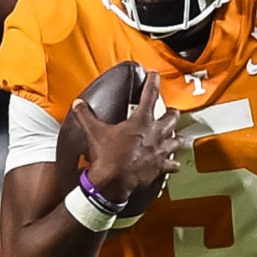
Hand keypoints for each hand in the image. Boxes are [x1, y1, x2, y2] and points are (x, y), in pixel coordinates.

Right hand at [73, 75, 179, 212]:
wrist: (113, 182)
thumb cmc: (107, 156)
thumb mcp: (95, 132)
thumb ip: (87, 116)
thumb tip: (78, 104)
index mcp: (141, 121)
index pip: (150, 95)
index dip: (153, 82)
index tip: (155, 74)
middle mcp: (155, 134)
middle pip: (172, 118)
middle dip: (172, 113)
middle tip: (170, 111)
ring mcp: (160, 151)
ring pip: (177, 141)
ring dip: (177, 138)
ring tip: (178, 137)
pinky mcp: (160, 167)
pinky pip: (172, 165)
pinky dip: (173, 164)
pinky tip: (175, 164)